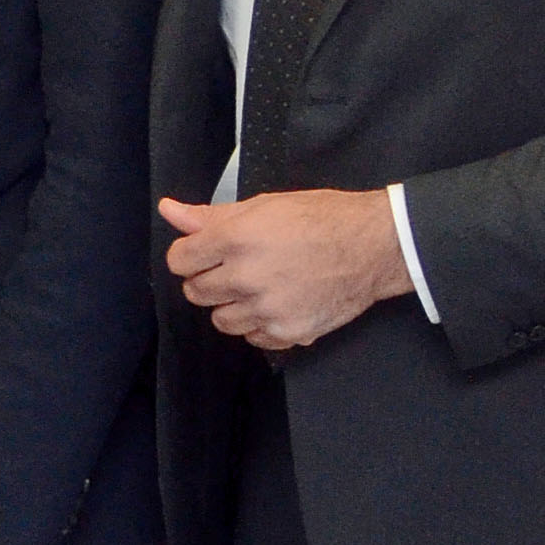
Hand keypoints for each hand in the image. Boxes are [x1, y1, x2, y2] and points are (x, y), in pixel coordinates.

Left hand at [160, 190, 413, 355]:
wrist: (375, 246)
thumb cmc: (323, 219)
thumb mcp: (264, 206)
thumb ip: (210, 215)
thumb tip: (169, 211)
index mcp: (235, 239)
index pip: (179, 260)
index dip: (190, 255)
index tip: (204, 253)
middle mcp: (246, 276)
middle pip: (196, 292)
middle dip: (210, 279)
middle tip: (237, 267)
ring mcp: (267, 308)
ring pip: (220, 319)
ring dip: (232, 305)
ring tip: (260, 286)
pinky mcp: (288, 331)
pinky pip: (252, 338)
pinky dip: (259, 325)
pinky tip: (278, 303)